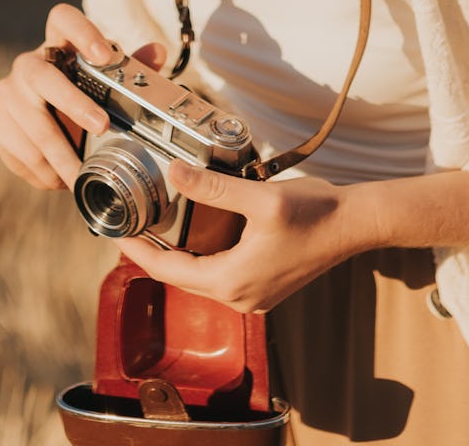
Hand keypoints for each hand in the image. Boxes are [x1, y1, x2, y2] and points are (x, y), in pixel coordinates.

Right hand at [0, 1, 165, 191]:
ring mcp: (7, 91)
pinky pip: (17, 148)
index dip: (81, 32)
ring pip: (32, 123)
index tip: (103, 55)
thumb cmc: (81, 96)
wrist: (40, 124)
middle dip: (73, 103)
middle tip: (102, 127)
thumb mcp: (106, 82)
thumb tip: (158, 52)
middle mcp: (28, 63)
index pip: (62, 19)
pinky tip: (56, 179)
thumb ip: (131, 68)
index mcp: (58, 44)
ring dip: (60, 154)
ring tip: (80, 175)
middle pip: (42, 76)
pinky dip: (40, 169)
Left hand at [116, 162, 377, 313]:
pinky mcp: (265, 286)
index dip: (137, 251)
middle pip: (181, 276)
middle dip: (154, 252)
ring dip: (179, 253)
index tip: (114, 231)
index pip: (167, 270)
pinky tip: (198, 230)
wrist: (354, 225)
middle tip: (131, 223)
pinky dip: (204, 255)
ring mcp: (254, 296)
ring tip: (157, 225)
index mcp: (231, 281)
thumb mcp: (259, 196)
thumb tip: (174, 170)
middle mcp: (239, 298)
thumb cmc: (313, 212)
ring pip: (202, 276)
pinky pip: (222, 274)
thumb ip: (213, 187)